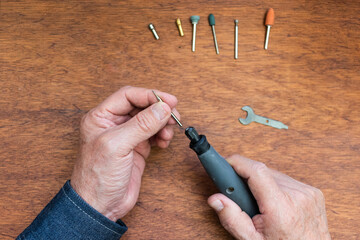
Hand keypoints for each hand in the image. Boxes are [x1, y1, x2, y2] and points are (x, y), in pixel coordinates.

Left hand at [71, 86, 179, 220]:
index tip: (169, 101)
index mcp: (101, 117)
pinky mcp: (137, 148)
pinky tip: (164, 142)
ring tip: (168, 132)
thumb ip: (141, 125)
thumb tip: (162, 108)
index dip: (150, 95)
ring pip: (150, 119)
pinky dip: (162, 135)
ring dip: (162, 123)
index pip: (128, 96)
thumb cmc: (97, 178)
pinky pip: (153, 134)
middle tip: (174, 115)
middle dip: (159, 109)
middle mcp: (114, 124)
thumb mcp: (117, 146)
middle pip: (141, 106)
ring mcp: (126, 136)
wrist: (100, 206)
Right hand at [208, 155, 330, 239]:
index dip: (238, 163)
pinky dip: (276, 187)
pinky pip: (287, 180)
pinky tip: (275, 203)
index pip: (256, 171)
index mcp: (281, 208)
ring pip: (274, 174)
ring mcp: (308, 193)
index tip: (225, 163)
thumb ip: (232, 218)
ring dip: (262, 183)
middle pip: (263, 172)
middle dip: (247, 179)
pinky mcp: (313, 192)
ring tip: (261, 204)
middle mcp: (297, 196)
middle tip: (241, 197)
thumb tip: (216, 199)